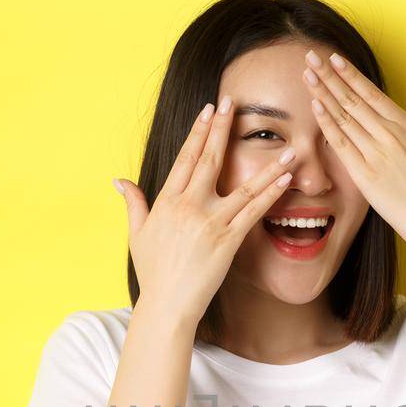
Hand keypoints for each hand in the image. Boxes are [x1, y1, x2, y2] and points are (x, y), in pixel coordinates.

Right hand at [114, 97, 296, 327]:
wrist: (167, 305)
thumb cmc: (154, 272)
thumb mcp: (137, 234)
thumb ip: (133, 203)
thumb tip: (119, 181)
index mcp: (167, 201)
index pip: (185, 157)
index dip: (199, 131)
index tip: (209, 109)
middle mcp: (188, 206)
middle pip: (209, 159)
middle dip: (222, 128)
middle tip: (234, 101)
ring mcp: (209, 222)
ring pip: (242, 186)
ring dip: (267, 165)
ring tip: (286, 146)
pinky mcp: (227, 241)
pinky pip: (253, 212)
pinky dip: (271, 194)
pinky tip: (285, 179)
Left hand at [301, 47, 405, 246]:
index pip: (373, 93)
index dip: (351, 74)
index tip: (335, 58)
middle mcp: (390, 134)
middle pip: (353, 100)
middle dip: (330, 76)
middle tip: (311, 57)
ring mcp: (376, 153)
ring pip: (344, 117)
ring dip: (323, 94)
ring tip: (307, 75)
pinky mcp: (365, 174)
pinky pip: (342, 144)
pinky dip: (327, 124)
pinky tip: (315, 106)